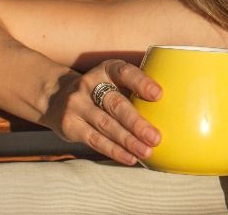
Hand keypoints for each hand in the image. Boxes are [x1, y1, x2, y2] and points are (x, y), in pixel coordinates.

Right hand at [39, 59, 161, 165]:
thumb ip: (134, 89)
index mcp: (106, 69)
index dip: (141, 83)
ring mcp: (77, 104)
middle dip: (137, 122)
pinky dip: (114, 150)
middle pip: (115, 104)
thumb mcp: (112, 79)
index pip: (124, 72)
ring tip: (147, 151)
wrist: (55, 95)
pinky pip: (95, 140)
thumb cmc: (100, 90)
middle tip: (156, 137)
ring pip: (106, 125)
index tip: (158, 95)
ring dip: (128, 141)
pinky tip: (130, 157)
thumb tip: (171, 110)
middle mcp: (89, 84)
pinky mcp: (70, 124)